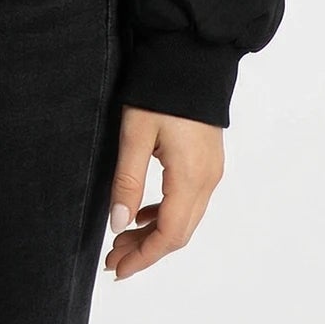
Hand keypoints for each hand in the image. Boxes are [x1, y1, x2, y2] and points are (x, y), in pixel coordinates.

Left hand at [104, 105, 224, 279]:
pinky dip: (165, 214)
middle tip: (113, 258)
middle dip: (146, 250)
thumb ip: (128, 180)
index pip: (169, 235)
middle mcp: (207, 180)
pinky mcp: (207, 160)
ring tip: (122, 239)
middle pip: (179, 232)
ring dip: (154, 233)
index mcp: (190, 177)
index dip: (143, 257)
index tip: (117, 269)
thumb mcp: (135, 133)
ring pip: (185, 218)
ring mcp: (211, 170)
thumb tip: (118, 224)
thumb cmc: (160, 90)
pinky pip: (189, 201)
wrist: (191, 54)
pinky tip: (143, 213)